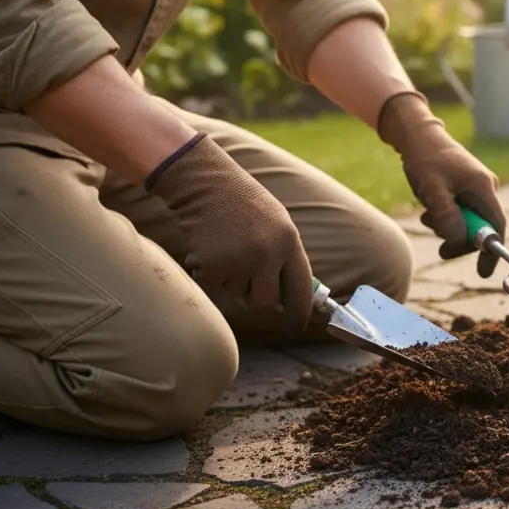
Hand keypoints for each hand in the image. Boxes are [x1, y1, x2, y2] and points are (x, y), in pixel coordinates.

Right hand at [147, 133, 313, 328]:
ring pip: (235, 293)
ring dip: (229, 278)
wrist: (206, 182)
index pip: (301, 289)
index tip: (296, 326)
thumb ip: (285, 257)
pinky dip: (208, 273)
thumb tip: (289, 298)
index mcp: (290, 242)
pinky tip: (210, 247)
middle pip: (265, 302)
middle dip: (255, 298)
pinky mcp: (213, 265)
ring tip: (226, 247)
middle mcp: (268, 255)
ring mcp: (240, 261)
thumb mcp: (277, 224)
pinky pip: (212, 286)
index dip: (299, 313)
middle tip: (245, 280)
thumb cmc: (243, 203)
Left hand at [377, 91, 506, 276]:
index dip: (492, 251)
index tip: (482, 272)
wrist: (418, 136)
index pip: (496, 226)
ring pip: (469, 222)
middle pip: (483, 228)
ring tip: (427, 218)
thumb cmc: (425, 158)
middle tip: (441, 249)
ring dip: (450, 228)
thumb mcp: (431, 188)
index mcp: (483, 187)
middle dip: (461, 240)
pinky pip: (462, 212)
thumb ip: (446, 214)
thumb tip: (459, 239)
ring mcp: (476, 188)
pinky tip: (430, 211)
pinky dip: (447, 218)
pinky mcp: (466, 188)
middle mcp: (485, 188)